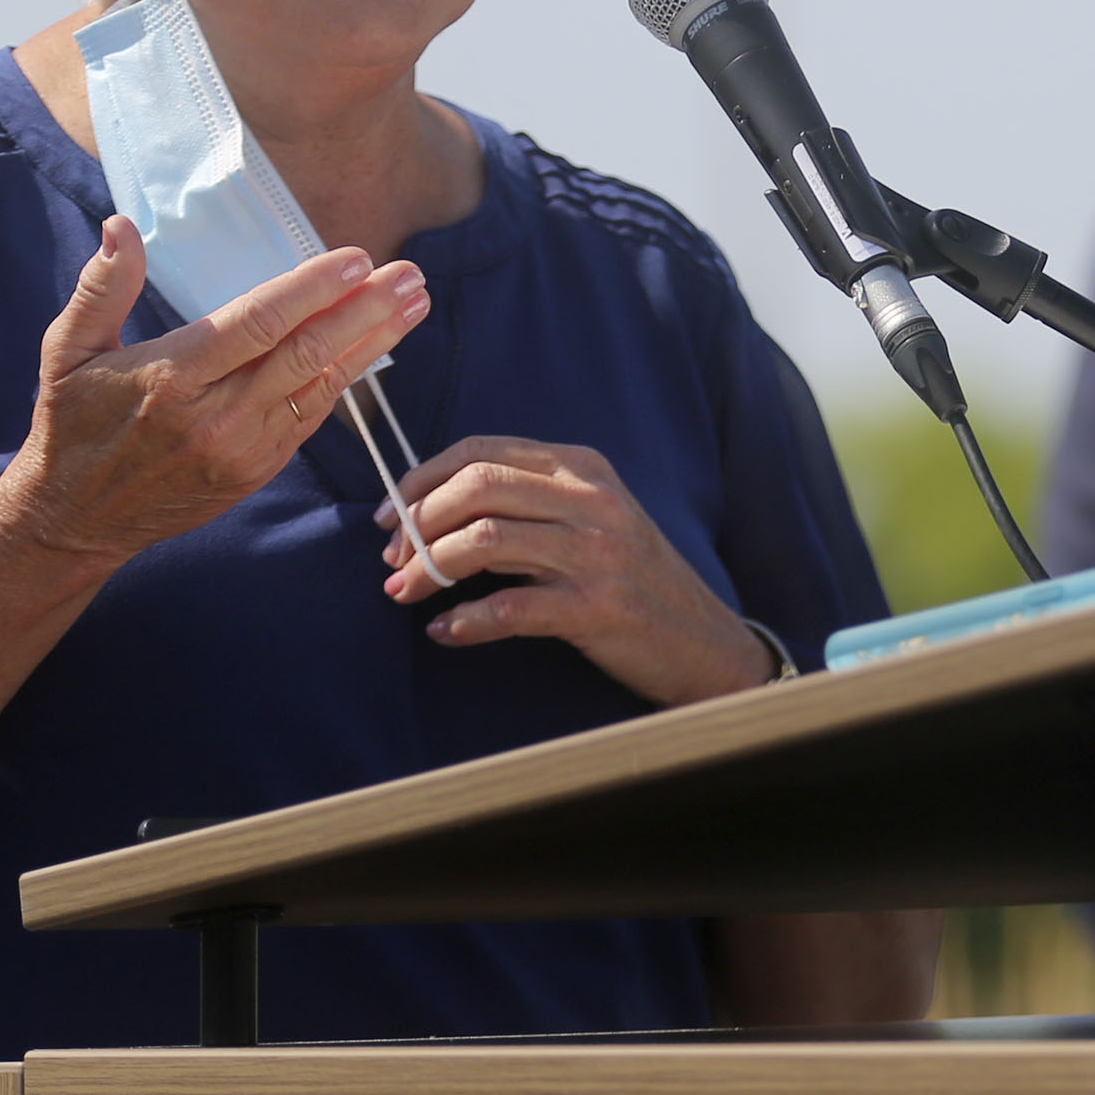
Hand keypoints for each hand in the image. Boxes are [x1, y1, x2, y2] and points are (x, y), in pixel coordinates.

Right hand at [0, 217, 427, 564]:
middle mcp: (213, 417)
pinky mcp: (254, 473)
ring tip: (412, 305)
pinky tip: (372, 348)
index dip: (312, 291)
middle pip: (306, 355)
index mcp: (171, 377)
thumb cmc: (72, 422)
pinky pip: (309, 419)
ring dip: (372, 344)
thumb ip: (101, 288)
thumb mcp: (67, 349)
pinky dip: (344, 381)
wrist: (77, 518)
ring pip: (320, 388)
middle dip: (366, 312)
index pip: (257, 324)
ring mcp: (240, 450)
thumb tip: (120, 226)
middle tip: (411, 276)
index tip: (356, 259)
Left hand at [377, 436, 777, 706]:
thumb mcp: (590, 521)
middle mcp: (590, 501)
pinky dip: (464, 622)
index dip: (423, 479)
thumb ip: (526, 505)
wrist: (704, 642)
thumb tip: (433, 510)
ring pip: (484, 541)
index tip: (391, 514)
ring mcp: (596, 553)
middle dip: (418, 521)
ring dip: (428, 569)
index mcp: (581, 468)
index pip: (482, 451)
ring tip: (404, 592)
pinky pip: (508, 609)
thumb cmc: (632, 581)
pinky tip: (444, 631)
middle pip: (476, 487)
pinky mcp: (596, 608)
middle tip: (392, 560)